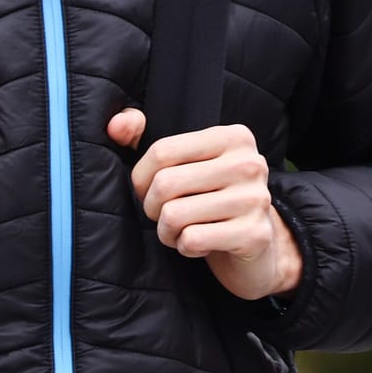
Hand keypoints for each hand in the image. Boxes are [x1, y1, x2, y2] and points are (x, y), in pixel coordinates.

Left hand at [106, 110, 301, 301]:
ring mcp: (256, 200)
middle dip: (152, 207)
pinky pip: (192, 240)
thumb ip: (139, 136)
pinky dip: (185, 247)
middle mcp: (249, 164)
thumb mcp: (179, 163)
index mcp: (232, 137)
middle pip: (166, 183)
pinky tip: (200, 244)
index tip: (149, 190)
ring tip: (180, 230)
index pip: (162, 151)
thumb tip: (116, 124)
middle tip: (164, 214)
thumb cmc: (207, 198)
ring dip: (167, 230)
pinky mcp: (254, 235)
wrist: (256, 248)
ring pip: (175, 215)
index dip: (142, 177)